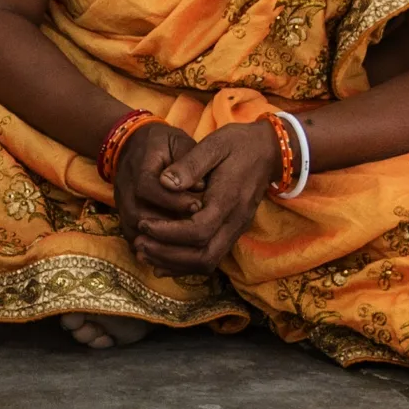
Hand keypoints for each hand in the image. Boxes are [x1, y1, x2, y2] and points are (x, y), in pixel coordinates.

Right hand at [108, 119, 197, 245]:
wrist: (135, 145)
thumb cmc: (164, 144)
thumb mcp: (179, 142)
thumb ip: (189, 161)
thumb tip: (202, 186)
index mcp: (138, 165)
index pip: (147, 188)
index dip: (172, 200)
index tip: (198, 205)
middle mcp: (124, 188)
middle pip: (139, 215)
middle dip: (168, 226)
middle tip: (195, 229)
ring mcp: (121, 204)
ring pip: (134, 231)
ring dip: (160, 240)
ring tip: (187, 244)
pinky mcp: (123, 216)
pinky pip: (132, 238)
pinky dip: (151, 248)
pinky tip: (173, 251)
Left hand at [129, 121, 276, 272]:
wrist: (268, 151)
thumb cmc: (239, 145)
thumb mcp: (214, 144)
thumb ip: (190, 164)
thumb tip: (164, 183)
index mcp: (228, 200)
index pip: (198, 230)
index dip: (167, 233)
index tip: (143, 224)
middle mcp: (235, 221)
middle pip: (203, 256)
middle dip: (168, 255)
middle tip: (140, 244)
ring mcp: (236, 230)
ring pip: (207, 262)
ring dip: (174, 263)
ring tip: (145, 253)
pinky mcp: (232, 232)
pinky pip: (210, 258)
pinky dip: (185, 264)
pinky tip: (162, 260)